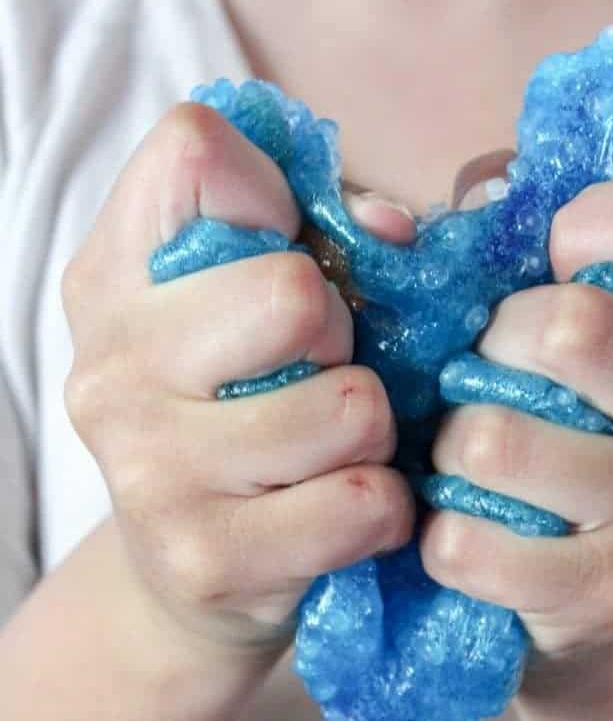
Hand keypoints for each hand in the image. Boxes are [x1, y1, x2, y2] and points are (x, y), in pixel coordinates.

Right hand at [61, 103, 415, 655]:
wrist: (195, 569)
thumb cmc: (246, 409)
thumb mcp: (255, 302)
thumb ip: (326, 234)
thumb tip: (394, 231)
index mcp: (115, 274)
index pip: (195, 151)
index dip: (276, 196)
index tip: (283, 256)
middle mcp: (110, 364)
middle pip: (293, 292)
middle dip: (339, 336)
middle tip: (316, 373)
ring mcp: (147, 468)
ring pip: (349, 406)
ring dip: (370, 430)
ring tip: (333, 449)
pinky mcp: (203, 558)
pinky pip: (364, 502)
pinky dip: (383, 506)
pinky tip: (344, 507)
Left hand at [421, 171, 612, 672]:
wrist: (602, 601)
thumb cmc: (569, 429)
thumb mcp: (565, 333)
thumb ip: (494, 251)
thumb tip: (381, 223)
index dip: (596, 220)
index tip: (551, 269)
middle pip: (578, 327)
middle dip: (493, 346)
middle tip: (483, 378)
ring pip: (498, 442)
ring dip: (450, 447)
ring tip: (465, 460)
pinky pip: (470, 544)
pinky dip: (439, 532)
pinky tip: (462, 525)